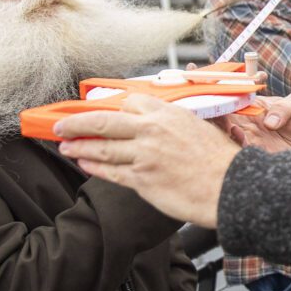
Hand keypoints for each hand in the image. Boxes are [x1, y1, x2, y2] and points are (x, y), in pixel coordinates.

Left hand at [55, 95, 240, 227]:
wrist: (230, 187)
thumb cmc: (221, 160)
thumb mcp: (201, 126)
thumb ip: (175, 122)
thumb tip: (160, 120)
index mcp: (167, 114)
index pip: (129, 103)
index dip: (111, 108)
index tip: (98, 112)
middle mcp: (152, 131)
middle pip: (103, 121)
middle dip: (76, 123)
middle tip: (60, 126)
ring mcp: (145, 156)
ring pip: (103, 149)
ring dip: (80, 147)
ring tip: (65, 147)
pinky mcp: (143, 180)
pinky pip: (111, 172)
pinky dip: (95, 168)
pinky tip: (85, 165)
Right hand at [217, 94, 290, 153]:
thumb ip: (285, 107)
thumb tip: (269, 122)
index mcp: (253, 105)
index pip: (233, 94)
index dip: (224, 89)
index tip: (222, 86)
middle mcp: (245, 119)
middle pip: (222, 111)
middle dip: (215, 107)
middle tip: (219, 107)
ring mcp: (246, 136)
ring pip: (224, 129)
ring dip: (220, 124)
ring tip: (229, 122)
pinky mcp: (250, 152)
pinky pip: (236, 147)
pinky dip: (234, 140)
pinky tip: (239, 134)